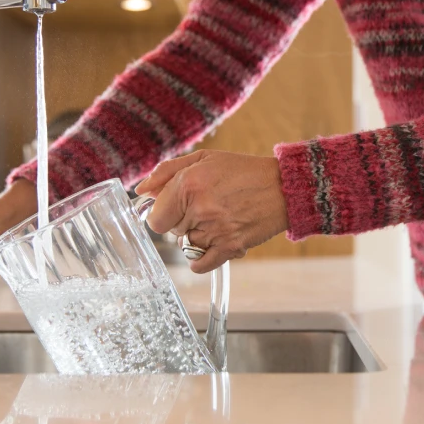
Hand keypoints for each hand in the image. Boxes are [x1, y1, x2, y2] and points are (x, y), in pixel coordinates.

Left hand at [135, 150, 288, 272]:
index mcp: (188, 184)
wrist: (283, 187)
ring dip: (198, 237)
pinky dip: (202, 258)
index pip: (155, 218)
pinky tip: (214, 242)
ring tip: (218, 220)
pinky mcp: (230, 247)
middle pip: (171, 232)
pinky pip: (199, 264)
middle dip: (183, 222)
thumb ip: (166, 172)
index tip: (175, 209)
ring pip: (187, 246)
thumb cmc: (242, 171)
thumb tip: (141, 191)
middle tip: (205, 207)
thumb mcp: (203, 159)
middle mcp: (199, 208)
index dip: (163, 214)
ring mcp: (215, 230)